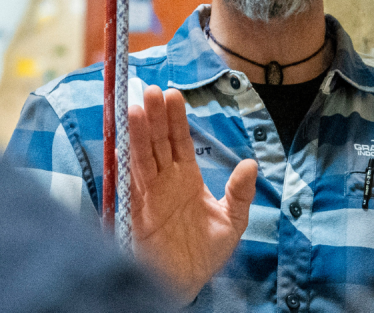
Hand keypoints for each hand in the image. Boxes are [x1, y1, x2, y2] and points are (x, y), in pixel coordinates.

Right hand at [126, 86, 257, 304]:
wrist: (187, 284)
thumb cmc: (206, 253)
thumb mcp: (233, 221)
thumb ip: (240, 193)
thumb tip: (251, 164)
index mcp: (186, 178)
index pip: (179, 141)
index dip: (176, 119)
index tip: (173, 94)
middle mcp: (165, 181)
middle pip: (157, 142)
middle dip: (155, 117)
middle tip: (152, 90)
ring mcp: (149, 195)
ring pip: (142, 157)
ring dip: (139, 134)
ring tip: (137, 108)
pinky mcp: (136, 212)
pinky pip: (130, 184)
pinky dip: (126, 165)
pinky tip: (122, 144)